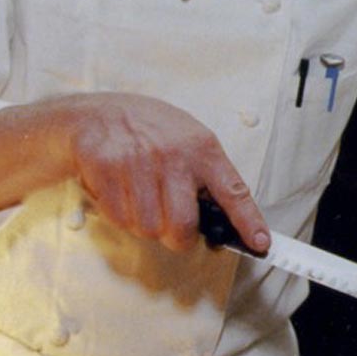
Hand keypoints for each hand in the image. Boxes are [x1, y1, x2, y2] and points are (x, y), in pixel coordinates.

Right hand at [62, 94, 268, 252]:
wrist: (96, 112)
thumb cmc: (149, 129)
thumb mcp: (188, 139)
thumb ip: (206, 175)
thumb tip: (222, 220)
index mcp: (201, 148)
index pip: (233, 191)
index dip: (248, 221)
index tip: (260, 244)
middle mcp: (172, 156)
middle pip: (181, 225)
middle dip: (178, 238)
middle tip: (173, 229)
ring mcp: (137, 162)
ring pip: (147, 228)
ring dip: (145, 226)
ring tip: (142, 201)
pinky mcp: (106, 170)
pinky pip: (119, 218)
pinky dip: (121, 217)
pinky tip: (122, 194)